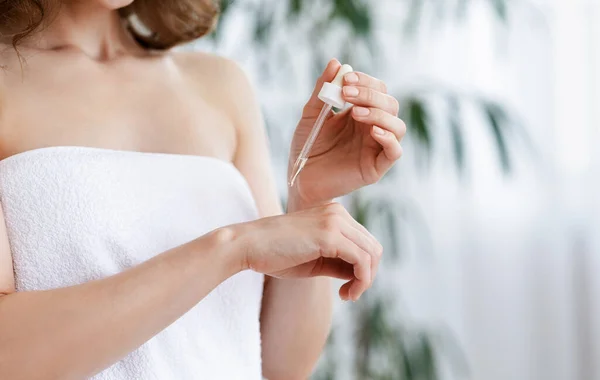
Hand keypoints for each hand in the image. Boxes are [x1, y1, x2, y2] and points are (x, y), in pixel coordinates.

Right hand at [227, 203, 381, 300]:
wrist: (248, 245)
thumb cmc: (275, 254)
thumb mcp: (315, 259)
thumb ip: (339, 262)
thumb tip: (362, 276)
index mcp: (334, 214)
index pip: (365, 242)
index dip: (364, 269)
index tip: (348, 288)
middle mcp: (338, 213)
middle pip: (373, 247)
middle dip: (368, 275)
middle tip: (350, 294)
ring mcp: (334, 221)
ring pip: (372, 254)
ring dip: (366, 281)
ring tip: (348, 295)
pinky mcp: (329, 235)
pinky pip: (361, 260)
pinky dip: (361, 280)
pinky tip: (345, 293)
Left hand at [289, 59, 405, 207]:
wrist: (300, 178)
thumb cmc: (307, 147)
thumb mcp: (311, 114)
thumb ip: (322, 90)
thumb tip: (335, 62)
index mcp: (361, 113)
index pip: (377, 90)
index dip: (366, 81)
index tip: (346, 79)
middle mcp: (373, 128)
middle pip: (390, 104)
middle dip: (371, 95)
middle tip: (347, 94)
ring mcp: (376, 148)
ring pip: (397, 125)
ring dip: (379, 114)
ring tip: (355, 112)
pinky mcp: (376, 167)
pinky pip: (395, 151)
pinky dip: (389, 138)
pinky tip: (372, 131)